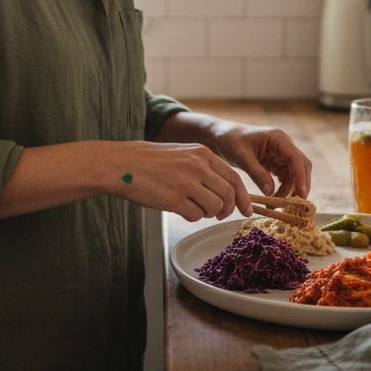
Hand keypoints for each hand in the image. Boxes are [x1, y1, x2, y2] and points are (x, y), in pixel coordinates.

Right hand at [114, 141, 251, 221]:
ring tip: (195, 208)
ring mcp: (186, 183)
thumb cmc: (151, 162)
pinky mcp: (174, 200)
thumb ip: (205, 168)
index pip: (234, 178)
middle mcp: (198, 166)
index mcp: (202, 154)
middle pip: (227, 195)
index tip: (246, 210)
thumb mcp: (183, 154)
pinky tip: (180, 209)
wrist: (123, 164)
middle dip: (226, 209)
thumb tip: (226, 192)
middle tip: (217, 214)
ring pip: (214, 207)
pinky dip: (191, 217)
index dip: (243, 197)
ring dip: (208, 213)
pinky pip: (195, 216)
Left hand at [206, 121, 312, 198]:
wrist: (222, 136)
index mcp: (278, 139)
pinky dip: (283, 188)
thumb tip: (271, 193)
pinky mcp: (276, 161)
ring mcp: (281, 153)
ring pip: (294, 174)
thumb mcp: (242, 158)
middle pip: (301, 167)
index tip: (302, 196)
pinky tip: (274, 198)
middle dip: (300, 186)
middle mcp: (284, 145)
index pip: (296, 159)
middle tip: (293, 205)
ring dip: (289, 190)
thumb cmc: (231, 141)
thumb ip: (257, 174)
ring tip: (275, 204)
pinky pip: (285, 177)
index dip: (301, 178)